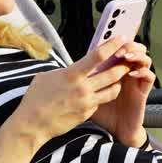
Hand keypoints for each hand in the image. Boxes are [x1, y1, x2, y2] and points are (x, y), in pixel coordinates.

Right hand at [9, 37, 131, 143]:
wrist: (33, 124)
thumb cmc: (36, 98)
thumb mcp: (47, 76)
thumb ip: (65, 71)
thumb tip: (73, 67)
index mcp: (72, 74)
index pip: (98, 56)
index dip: (112, 46)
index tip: (121, 39)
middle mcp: (83, 88)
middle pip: (113, 74)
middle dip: (123, 66)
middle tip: (128, 60)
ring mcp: (87, 102)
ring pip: (113, 90)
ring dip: (118, 83)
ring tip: (119, 78)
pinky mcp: (88, 113)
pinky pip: (100, 102)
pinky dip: (102, 96)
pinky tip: (99, 94)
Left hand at [90, 41, 155, 147]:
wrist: (116, 130)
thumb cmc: (103, 113)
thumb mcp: (88, 95)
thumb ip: (81, 81)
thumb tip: (60, 73)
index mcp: (114, 69)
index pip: (117, 48)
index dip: (113, 41)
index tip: (106, 36)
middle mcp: (127, 71)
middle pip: (133, 48)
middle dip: (126, 44)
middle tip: (117, 45)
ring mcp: (137, 80)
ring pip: (144, 58)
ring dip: (136, 54)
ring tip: (125, 56)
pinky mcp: (143, 91)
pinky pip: (149, 76)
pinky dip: (142, 72)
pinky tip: (133, 73)